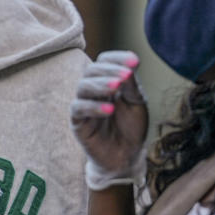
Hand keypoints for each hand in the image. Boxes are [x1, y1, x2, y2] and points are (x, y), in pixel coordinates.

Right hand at [70, 50, 148, 188]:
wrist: (126, 156)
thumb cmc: (131, 128)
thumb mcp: (137, 104)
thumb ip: (132, 87)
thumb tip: (129, 69)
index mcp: (108, 81)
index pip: (105, 60)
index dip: (118, 58)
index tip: (135, 62)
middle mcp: (93, 90)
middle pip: (92, 70)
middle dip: (109, 71)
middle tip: (126, 76)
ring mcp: (83, 105)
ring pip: (83, 86)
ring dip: (100, 85)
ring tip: (116, 87)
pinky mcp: (77, 122)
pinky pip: (79, 109)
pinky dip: (94, 107)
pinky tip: (110, 110)